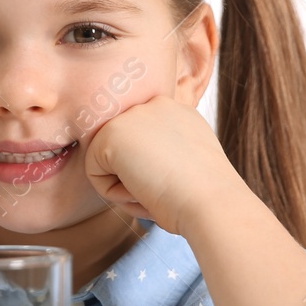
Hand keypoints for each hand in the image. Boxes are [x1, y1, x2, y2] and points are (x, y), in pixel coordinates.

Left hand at [82, 95, 240, 236]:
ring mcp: (131, 115)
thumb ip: (164, 153)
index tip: (176, 186)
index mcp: (176, 111)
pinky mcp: (110, 134)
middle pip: (123, 152)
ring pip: (106, 163)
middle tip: (166, 191)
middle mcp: (154, 104)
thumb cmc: (205, 196)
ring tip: (156, 192)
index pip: (143, 144)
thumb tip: (135, 168)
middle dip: (137, 179)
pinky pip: (94, 174)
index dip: (153, 172)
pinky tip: (142, 190)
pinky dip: (114, 194)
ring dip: (126, 188)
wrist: (211, 201)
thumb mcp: (189, 162)